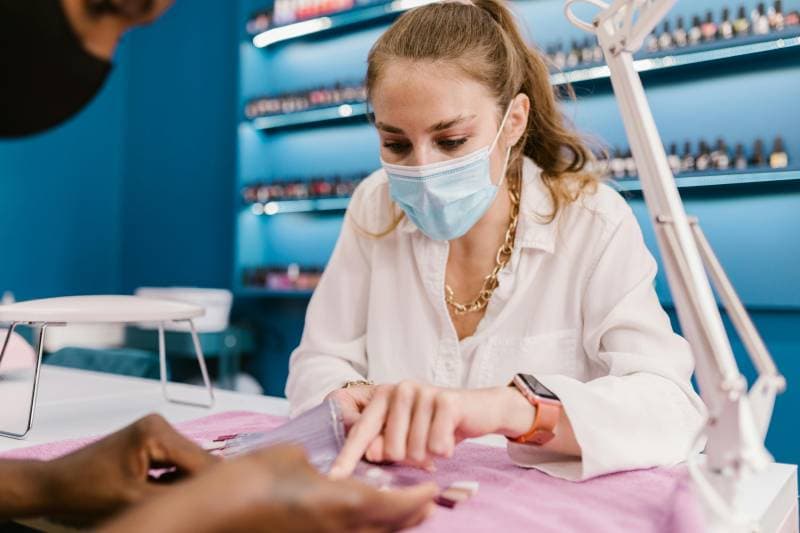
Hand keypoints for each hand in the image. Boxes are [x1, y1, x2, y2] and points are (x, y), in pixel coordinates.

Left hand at [39, 413, 217, 524]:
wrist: (55, 484)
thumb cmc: (84, 489)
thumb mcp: (136, 499)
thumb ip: (175, 496)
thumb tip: (206, 498)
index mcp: (156, 432)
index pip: (201, 460)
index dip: (211, 485)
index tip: (220, 502)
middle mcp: (160, 425)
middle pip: (199, 458)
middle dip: (197, 483)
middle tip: (192, 506)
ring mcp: (157, 431)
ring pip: (191, 461)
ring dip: (187, 482)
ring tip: (167, 498)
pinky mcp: (152, 440)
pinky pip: (177, 460)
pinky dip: (176, 479)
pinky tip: (161, 492)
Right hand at [99, 444, 437, 532]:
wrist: (209, 516)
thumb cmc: (248, 480)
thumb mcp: (290, 455)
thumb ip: (316, 462)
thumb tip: (321, 470)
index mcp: (340, 505)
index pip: (394, 507)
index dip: (418, 499)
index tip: (433, 489)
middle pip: (387, 531)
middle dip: (410, 517)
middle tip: (426, 503)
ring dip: (388, 527)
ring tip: (401, 512)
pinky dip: (362, 530)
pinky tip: (357, 518)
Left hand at [329, 382, 535, 477]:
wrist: (480, 410)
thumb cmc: (436, 425)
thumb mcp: (408, 436)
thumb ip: (385, 444)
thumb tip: (371, 453)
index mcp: (384, 396)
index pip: (362, 431)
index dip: (348, 457)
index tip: (334, 478)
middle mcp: (400, 388)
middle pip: (391, 449)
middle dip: (409, 458)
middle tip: (424, 445)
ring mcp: (423, 391)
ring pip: (414, 450)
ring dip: (429, 455)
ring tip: (438, 439)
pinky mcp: (446, 400)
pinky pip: (436, 445)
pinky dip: (445, 450)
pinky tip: (450, 438)